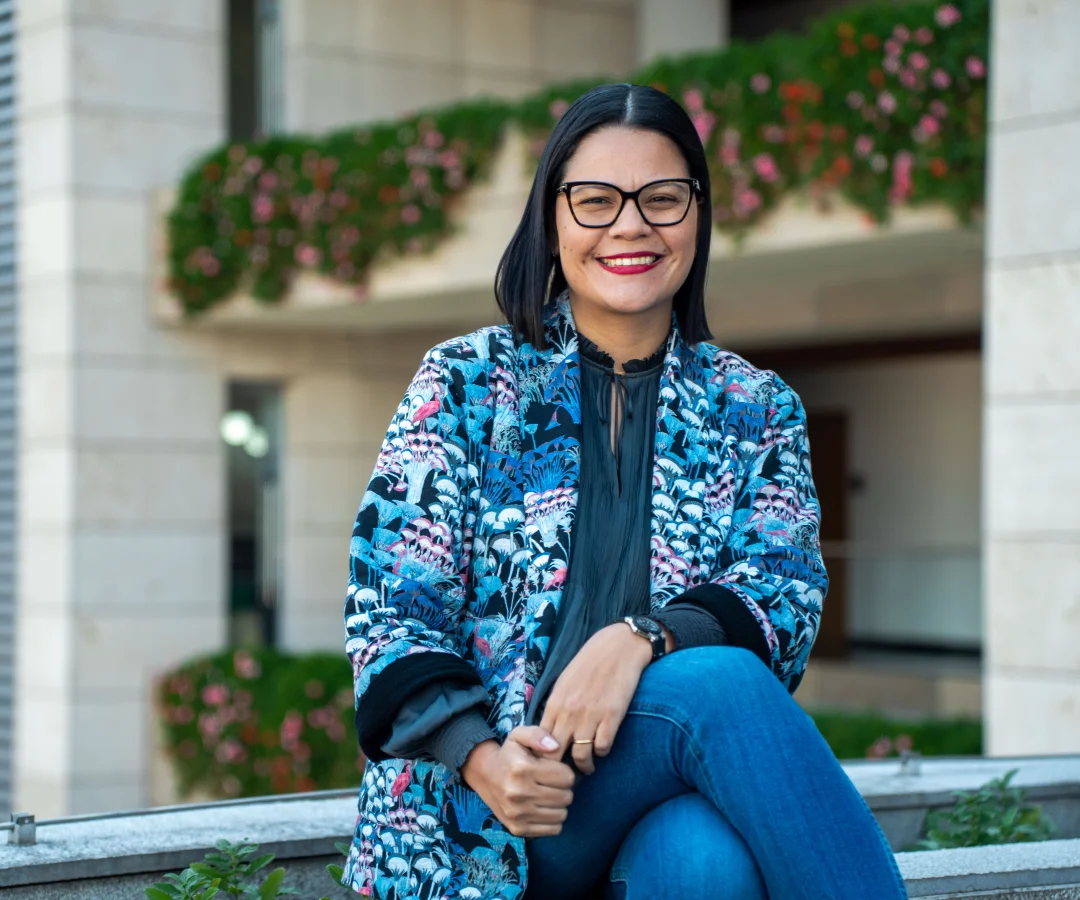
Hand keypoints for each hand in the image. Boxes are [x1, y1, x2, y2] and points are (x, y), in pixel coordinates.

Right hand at [460, 727, 575, 837]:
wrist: (484, 774)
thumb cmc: (509, 754)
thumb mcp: (520, 735)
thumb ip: (539, 735)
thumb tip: (555, 746)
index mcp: (523, 769)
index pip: (567, 777)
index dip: (565, 772)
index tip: (556, 770)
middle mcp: (519, 793)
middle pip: (566, 797)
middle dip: (564, 789)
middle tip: (554, 783)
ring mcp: (518, 814)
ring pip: (562, 814)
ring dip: (559, 805)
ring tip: (548, 795)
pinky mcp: (518, 828)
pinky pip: (553, 829)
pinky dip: (553, 819)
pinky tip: (543, 808)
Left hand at [538, 622, 655, 774]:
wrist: (617, 648)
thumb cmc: (589, 664)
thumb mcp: (564, 683)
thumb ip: (556, 707)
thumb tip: (548, 732)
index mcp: (555, 704)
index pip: (540, 742)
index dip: (542, 758)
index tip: (548, 764)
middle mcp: (569, 713)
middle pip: (555, 755)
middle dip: (558, 769)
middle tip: (565, 774)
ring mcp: (590, 716)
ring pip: (580, 757)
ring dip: (584, 766)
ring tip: (587, 767)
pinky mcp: (612, 717)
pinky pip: (603, 748)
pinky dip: (602, 752)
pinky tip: (603, 747)